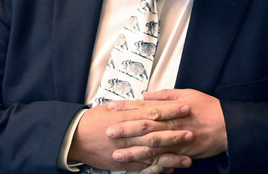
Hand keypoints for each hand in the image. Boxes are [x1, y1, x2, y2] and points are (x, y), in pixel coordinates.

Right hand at [69, 100, 192, 170]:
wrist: (74, 138)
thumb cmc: (92, 120)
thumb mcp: (111, 108)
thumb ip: (130, 107)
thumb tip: (146, 101)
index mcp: (126, 115)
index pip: (153, 111)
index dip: (170, 110)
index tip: (186, 107)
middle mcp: (128, 132)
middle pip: (155, 133)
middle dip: (175, 134)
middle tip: (192, 133)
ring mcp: (125, 149)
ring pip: (152, 153)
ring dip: (170, 156)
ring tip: (188, 158)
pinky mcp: (122, 163)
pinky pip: (142, 167)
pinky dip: (157, 169)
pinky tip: (170, 170)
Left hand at [109, 89, 226, 164]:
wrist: (227, 125)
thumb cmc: (207, 107)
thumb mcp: (186, 94)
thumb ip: (164, 95)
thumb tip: (145, 94)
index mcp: (169, 109)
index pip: (143, 107)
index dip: (126, 108)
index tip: (110, 108)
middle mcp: (170, 125)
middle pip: (144, 128)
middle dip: (125, 130)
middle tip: (107, 132)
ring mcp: (175, 141)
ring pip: (151, 148)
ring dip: (133, 152)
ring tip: (116, 156)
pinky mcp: (182, 154)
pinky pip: (165, 163)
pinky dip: (152, 169)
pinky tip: (139, 172)